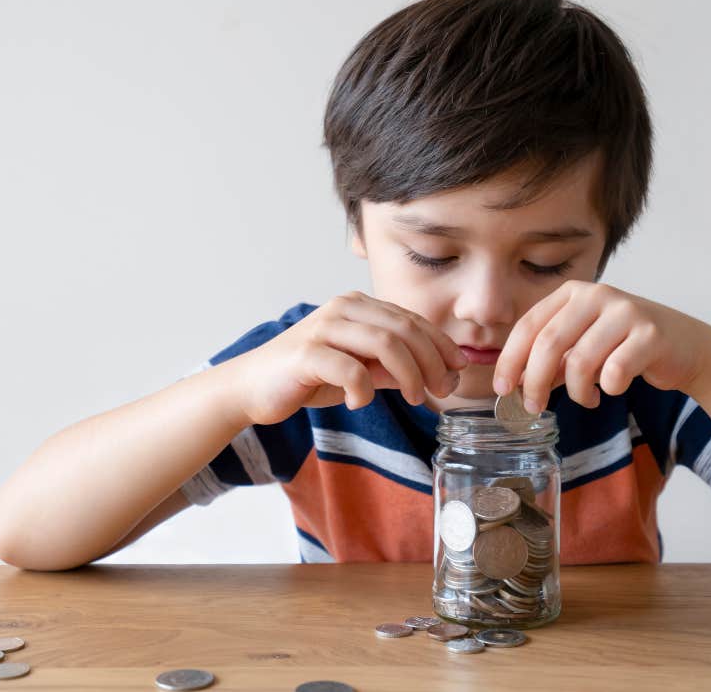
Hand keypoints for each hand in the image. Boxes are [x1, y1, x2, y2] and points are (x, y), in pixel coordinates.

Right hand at [229, 291, 467, 424]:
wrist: (251, 387)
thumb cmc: (307, 377)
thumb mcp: (359, 370)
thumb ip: (393, 369)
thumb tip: (439, 376)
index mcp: (358, 306)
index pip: (412, 320)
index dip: (441, 345)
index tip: (459, 371)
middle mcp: (343, 308)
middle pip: (404, 329)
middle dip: (432, 361)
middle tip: (443, 390)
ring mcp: (324, 327)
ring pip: (385, 343)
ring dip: (409, 375)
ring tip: (415, 399)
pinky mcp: (306, 353)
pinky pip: (350, 369)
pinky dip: (364, 390)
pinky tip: (359, 403)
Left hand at [492, 281, 710, 414]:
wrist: (684, 345)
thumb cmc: (624, 346)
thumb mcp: (582, 346)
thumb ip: (550, 359)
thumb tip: (513, 384)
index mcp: (573, 292)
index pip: (529, 326)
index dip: (511, 360)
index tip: (502, 389)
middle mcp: (597, 295)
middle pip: (549, 343)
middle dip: (534, 381)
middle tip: (534, 407)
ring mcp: (625, 311)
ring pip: (580, 362)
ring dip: (577, 392)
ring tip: (587, 399)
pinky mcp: (651, 334)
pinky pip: (615, 371)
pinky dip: (609, 388)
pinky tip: (613, 389)